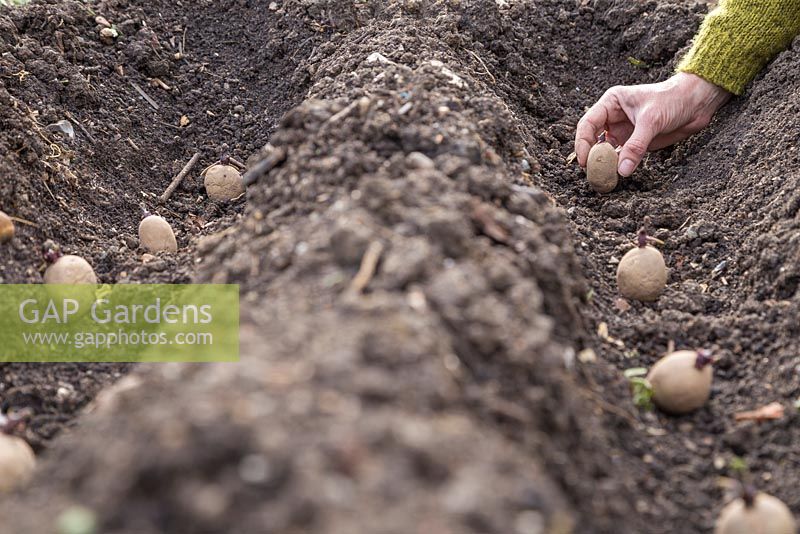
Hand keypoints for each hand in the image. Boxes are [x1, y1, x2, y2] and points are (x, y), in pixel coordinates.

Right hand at [574, 72, 731, 175]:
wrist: (696, 103)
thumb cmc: (673, 99)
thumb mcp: (651, 121)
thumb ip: (636, 146)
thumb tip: (622, 170)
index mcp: (612, 103)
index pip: (588, 123)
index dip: (583, 142)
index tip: (584, 160)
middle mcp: (614, 117)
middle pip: (593, 139)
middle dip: (591, 155)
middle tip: (592, 172)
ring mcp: (624, 131)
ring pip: (606, 150)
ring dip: (604, 163)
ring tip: (602, 177)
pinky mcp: (635, 143)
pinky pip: (621, 157)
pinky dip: (617, 166)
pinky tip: (616, 174)